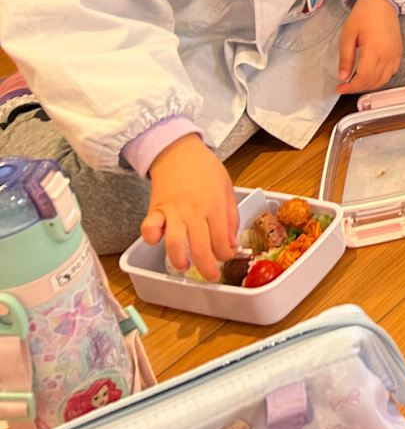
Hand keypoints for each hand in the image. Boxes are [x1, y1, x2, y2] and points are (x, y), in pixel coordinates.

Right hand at [142, 134, 237, 279]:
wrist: (178, 152)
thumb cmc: (206, 170)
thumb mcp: (227, 188)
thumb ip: (230, 217)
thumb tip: (231, 245)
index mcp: (215, 206)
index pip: (222, 239)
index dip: (226, 254)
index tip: (227, 258)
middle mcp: (195, 212)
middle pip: (200, 247)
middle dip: (207, 268)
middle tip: (211, 277)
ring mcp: (173, 212)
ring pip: (175, 243)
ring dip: (179, 260)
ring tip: (185, 267)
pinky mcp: (155, 210)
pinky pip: (149, 228)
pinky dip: (151, 238)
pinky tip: (157, 243)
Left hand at [337, 0, 403, 93]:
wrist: (381, 2)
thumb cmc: (362, 16)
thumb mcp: (348, 35)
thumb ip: (346, 58)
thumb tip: (343, 77)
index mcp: (374, 50)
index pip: (364, 77)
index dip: (351, 87)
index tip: (340, 88)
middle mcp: (388, 55)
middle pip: (374, 81)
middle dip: (358, 87)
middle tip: (345, 86)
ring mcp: (396, 54)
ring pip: (385, 79)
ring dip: (370, 85)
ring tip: (357, 82)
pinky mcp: (399, 52)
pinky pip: (392, 72)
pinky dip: (382, 78)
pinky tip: (371, 75)